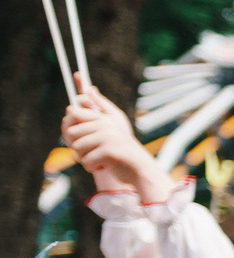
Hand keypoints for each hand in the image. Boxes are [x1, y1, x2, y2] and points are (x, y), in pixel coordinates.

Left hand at [63, 89, 170, 203]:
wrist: (140, 169)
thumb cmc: (123, 147)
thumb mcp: (113, 124)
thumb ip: (100, 106)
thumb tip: (89, 88)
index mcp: (105, 117)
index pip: (74, 111)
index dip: (70, 123)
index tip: (81, 134)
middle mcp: (106, 124)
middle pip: (70, 132)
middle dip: (77, 145)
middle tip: (91, 150)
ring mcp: (108, 137)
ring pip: (76, 147)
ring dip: (84, 157)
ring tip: (98, 158)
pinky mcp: (108, 151)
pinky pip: (86, 160)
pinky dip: (91, 166)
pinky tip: (103, 166)